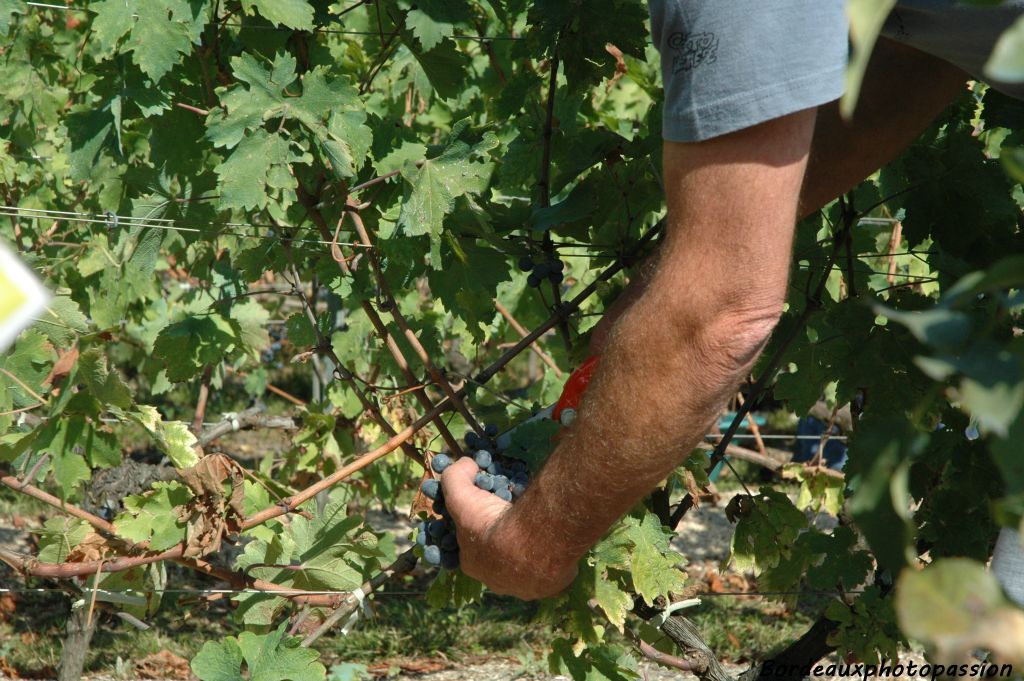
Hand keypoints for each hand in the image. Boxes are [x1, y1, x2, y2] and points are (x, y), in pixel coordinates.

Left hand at [440, 457, 577, 599]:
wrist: (534, 544)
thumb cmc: (494, 523)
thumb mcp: (463, 496)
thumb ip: (455, 478)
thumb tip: (465, 465)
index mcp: (472, 564)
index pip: (470, 545)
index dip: (477, 525)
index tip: (489, 509)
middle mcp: (496, 581)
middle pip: (498, 557)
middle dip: (504, 538)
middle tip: (515, 515)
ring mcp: (525, 587)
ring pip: (526, 564)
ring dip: (530, 547)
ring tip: (538, 523)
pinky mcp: (550, 586)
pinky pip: (550, 568)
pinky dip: (552, 553)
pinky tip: (556, 535)